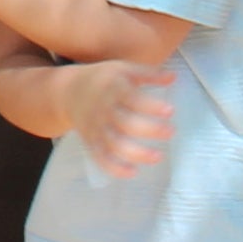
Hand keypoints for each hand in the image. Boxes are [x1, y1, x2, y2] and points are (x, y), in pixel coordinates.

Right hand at [70, 57, 179, 176]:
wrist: (68, 91)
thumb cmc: (103, 79)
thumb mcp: (123, 69)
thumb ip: (149, 74)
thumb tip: (174, 77)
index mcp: (113, 88)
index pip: (133, 98)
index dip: (151, 106)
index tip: (170, 111)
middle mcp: (104, 109)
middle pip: (127, 123)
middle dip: (150, 130)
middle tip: (171, 132)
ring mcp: (96, 127)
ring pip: (115, 144)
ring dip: (137, 153)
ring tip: (158, 156)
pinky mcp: (91, 142)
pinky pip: (101, 157)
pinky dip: (114, 168)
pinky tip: (132, 172)